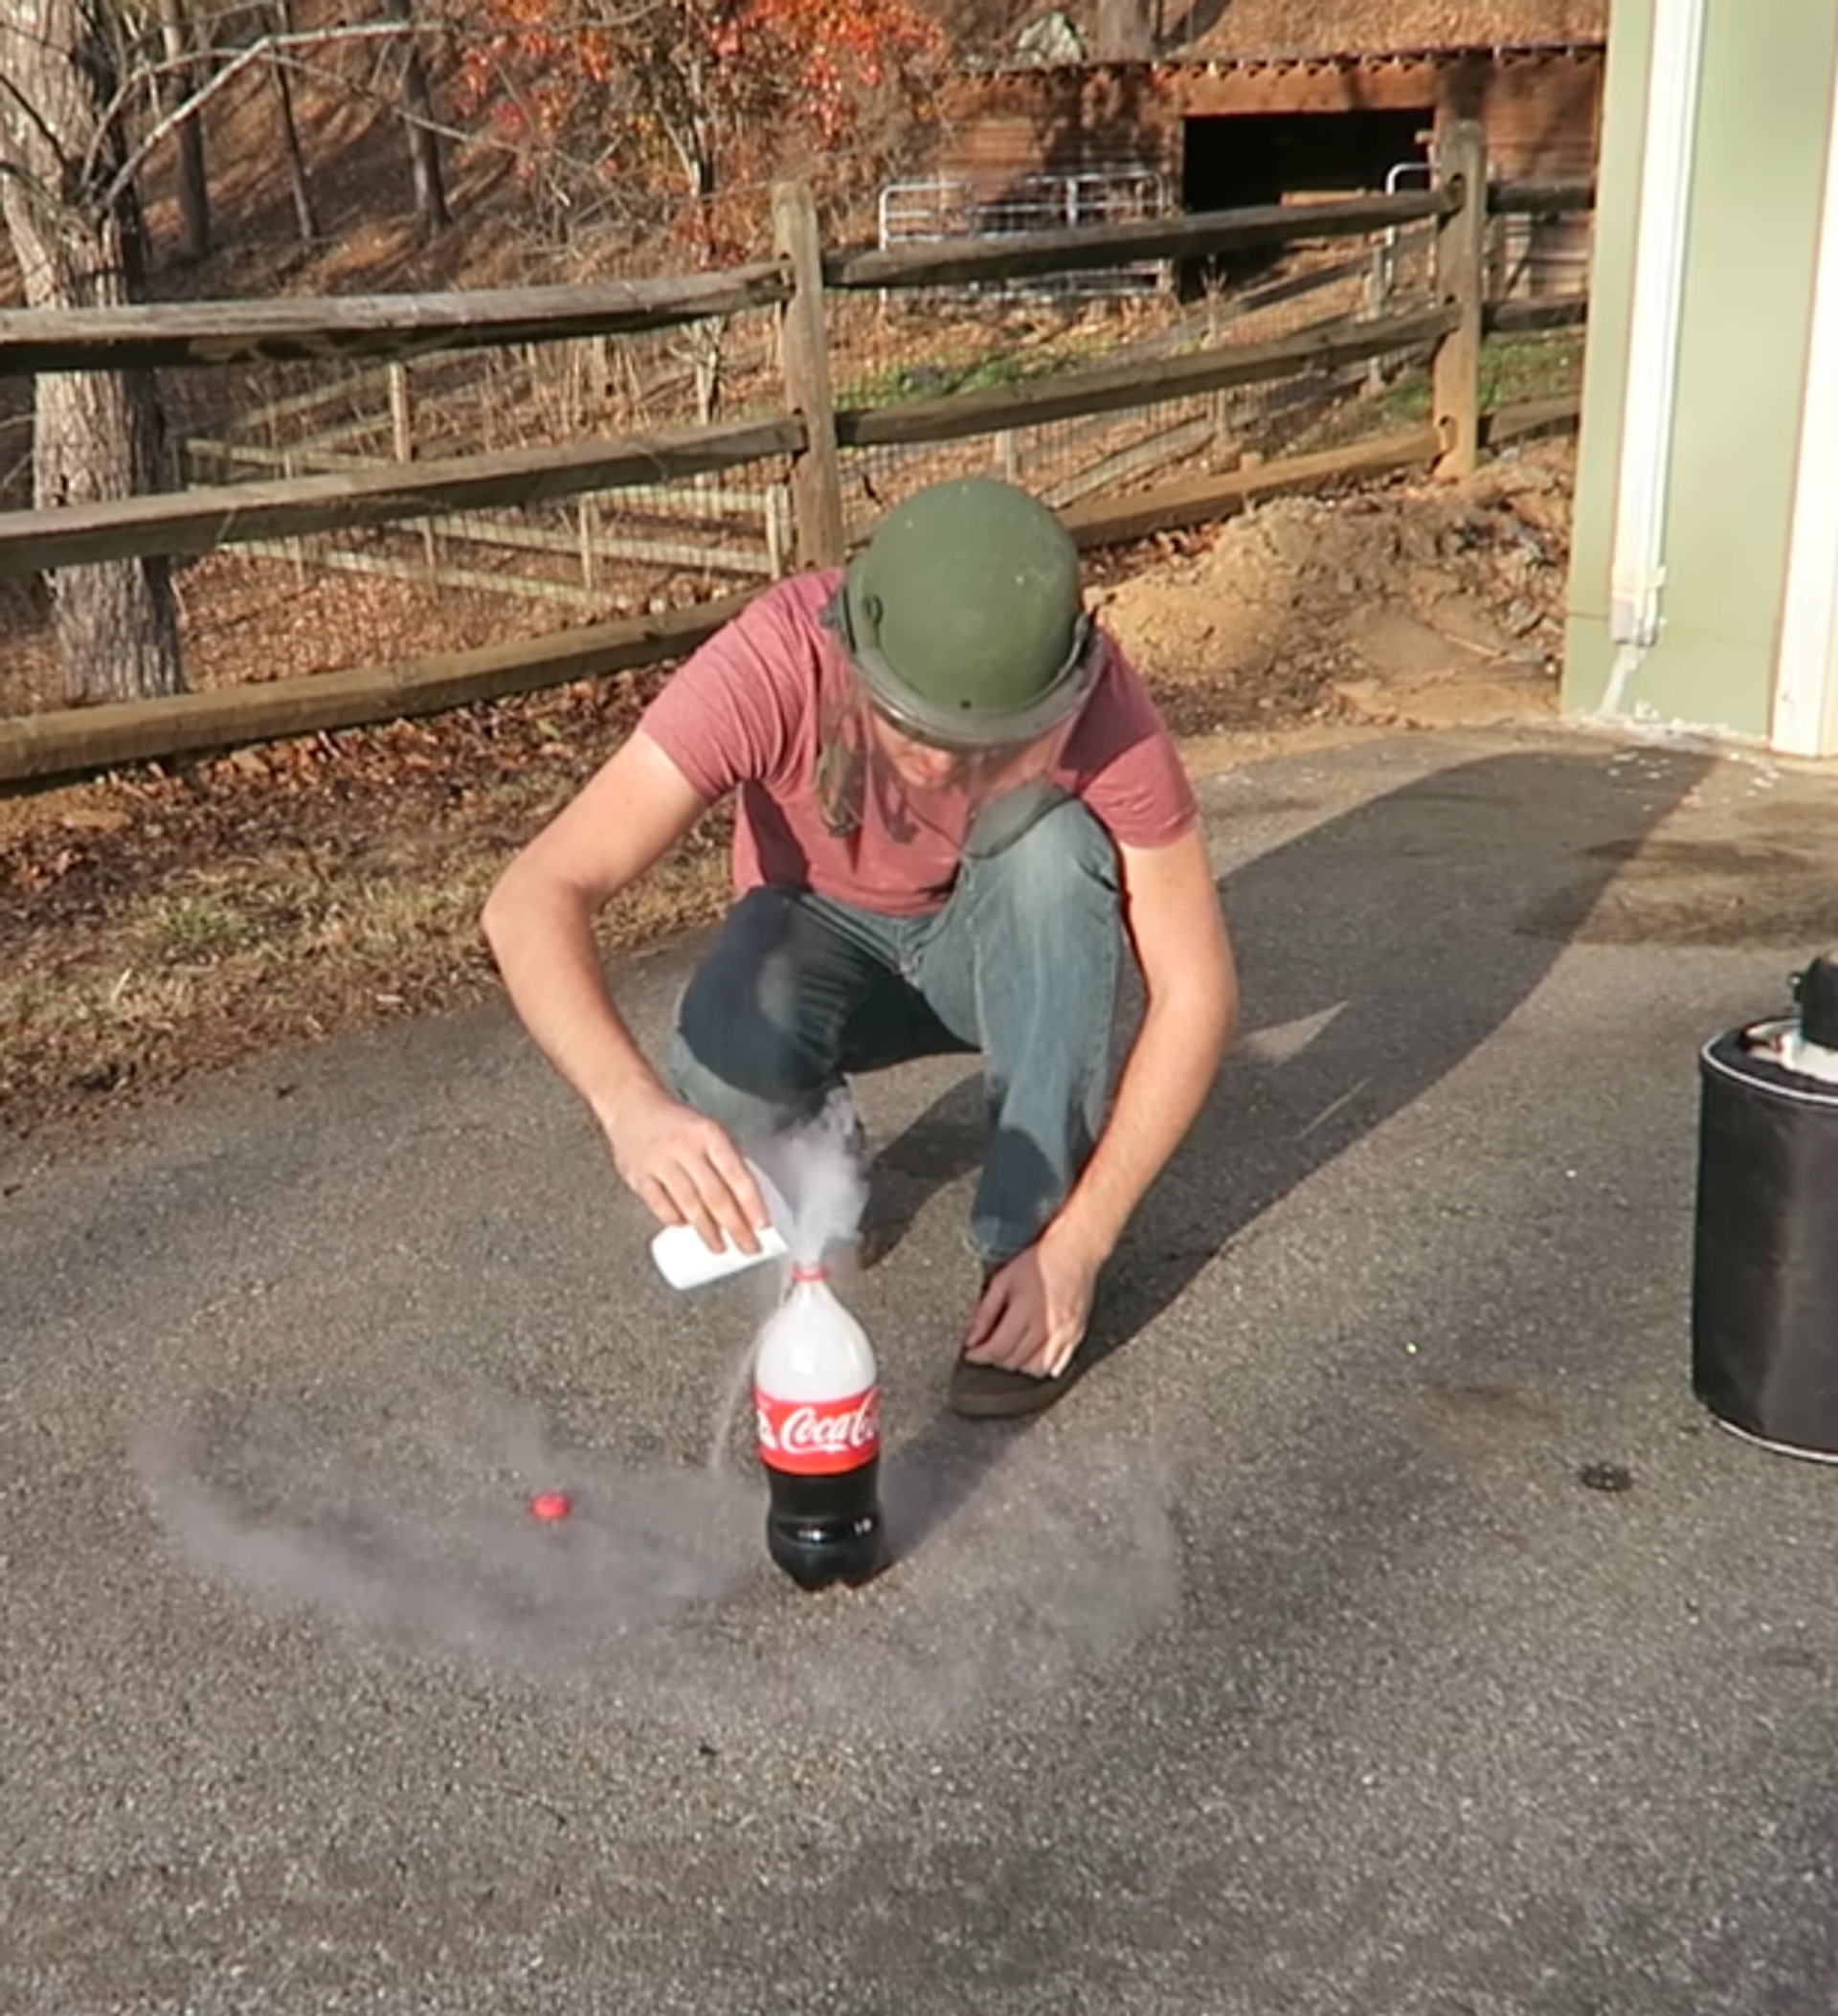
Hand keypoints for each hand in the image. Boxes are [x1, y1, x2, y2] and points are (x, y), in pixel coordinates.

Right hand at [603, 1085, 767, 1255]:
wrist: (632, 1104)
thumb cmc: (677, 1122)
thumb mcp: (710, 1130)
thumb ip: (728, 1160)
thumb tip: (748, 1199)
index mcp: (709, 1134)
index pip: (737, 1174)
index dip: (752, 1204)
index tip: (762, 1225)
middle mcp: (685, 1148)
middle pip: (715, 1195)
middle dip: (735, 1226)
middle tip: (748, 1246)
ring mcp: (660, 1162)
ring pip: (689, 1204)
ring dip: (707, 1230)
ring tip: (719, 1246)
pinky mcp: (639, 1175)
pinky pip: (660, 1205)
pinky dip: (674, 1219)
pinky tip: (684, 1227)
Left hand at [962, 1228, 1101, 1379]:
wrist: (1075, 1251)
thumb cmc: (1039, 1262)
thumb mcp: (1003, 1281)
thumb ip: (985, 1312)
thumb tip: (971, 1339)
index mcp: (1026, 1310)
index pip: (998, 1348)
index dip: (980, 1355)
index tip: (972, 1354)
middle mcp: (1048, 1326)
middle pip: (1016, 1361)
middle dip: (996, 1359)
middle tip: (987, 1349)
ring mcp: (1065, 1334)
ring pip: (1036, 1369)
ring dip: (1018, 1366)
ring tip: (1009, 1352)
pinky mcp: (1077, 1336)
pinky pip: (1057, 1366)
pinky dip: (1041, 1367)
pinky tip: (1031, 1355)